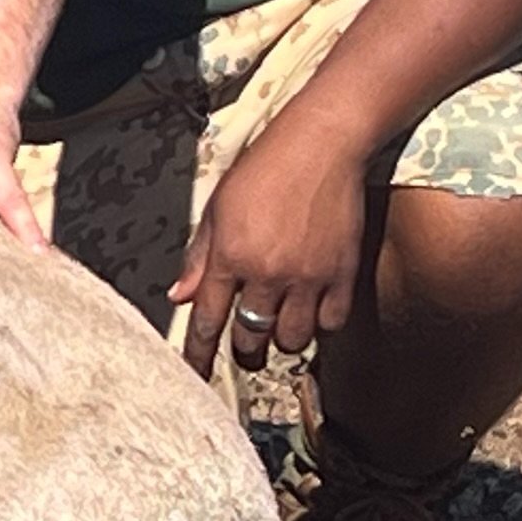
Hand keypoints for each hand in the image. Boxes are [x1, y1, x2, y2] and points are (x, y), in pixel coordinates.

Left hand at [172, 111, 374, 376]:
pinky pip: (331, 324)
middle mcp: (267, 271)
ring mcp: (308, 275)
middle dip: (244, 350)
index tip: (194, 375)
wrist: (320, 146)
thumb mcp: (217, 209)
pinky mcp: (342, 273)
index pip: (206, 320)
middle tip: (246, 348)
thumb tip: (179, 296)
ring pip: (292, 339)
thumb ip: (199, 257)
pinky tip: (313, 310)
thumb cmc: (264, 170)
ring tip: (279, 324)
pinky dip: (320, 324)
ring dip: (282, 339)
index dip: (198, 354)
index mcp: (230, 255)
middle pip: (251, 337)